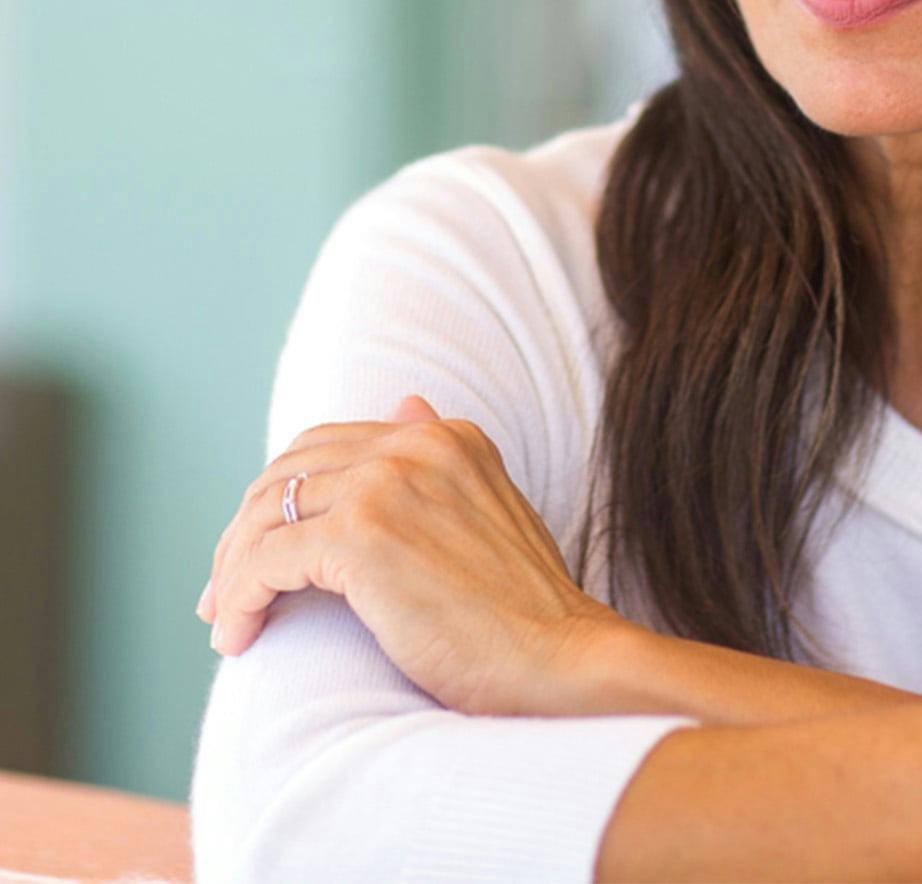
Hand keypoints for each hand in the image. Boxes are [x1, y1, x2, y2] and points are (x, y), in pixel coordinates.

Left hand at [194, 394, 619, 716]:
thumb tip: (405, 401)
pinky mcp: (362, 536)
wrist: (558, 658)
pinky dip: (238, 599)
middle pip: (288, 471)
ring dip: (233, 570)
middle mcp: (416, 444)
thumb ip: (440, 462)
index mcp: (448, 436)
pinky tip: (239, 637)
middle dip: (245, 532)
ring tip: (229, 621)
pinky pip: (263, 560)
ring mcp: (389, 482)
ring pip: (267, 514)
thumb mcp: (488, 509)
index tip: (261, 557)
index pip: (329, 445)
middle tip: (225, 596)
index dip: (283, 500)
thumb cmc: (525, 609)